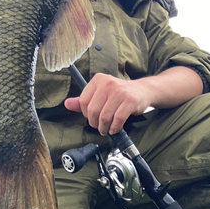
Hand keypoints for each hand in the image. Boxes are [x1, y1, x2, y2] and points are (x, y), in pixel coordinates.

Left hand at [64, 67, 202, 135]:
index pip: (83, 101)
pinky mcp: (130, 100)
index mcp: (98, 80)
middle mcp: (108, 83)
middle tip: (99, 127)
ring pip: (105, 116)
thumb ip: (82, 100)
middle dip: (95, 123)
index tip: (91, 118)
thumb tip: (67, 104)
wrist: (142, 90)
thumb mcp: (100, 94)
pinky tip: (115, 128)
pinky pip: (118, 119)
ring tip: (107, 129)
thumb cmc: (119, 94)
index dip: (85, 114)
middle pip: (93, 110)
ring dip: (105, 127)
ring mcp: (119, 91)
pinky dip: (115, 128)